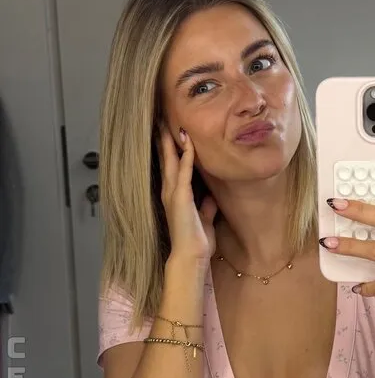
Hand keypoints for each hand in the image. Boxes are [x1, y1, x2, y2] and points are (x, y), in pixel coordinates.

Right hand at [156, 121, 216, 261]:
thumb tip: (211, 197)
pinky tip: (188, 142)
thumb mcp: (204, 219)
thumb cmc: (197, 241)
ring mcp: (174, 193)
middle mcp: (170, 191)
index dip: (169, 150)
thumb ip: (206, 206)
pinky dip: (187, 155)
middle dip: (163, 140)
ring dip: (170, 141)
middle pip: (165, 159)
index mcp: (175, 196)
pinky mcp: (181, 197)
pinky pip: (184, 171)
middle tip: (160, 120)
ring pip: (171, 161)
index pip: (170, 167)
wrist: (191, 256)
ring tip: (166, 123)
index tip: (168, 133)